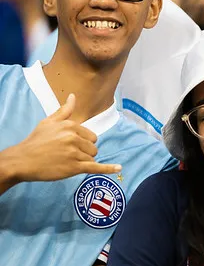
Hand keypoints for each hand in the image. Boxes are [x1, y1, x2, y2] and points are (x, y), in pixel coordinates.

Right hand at [3, 93, 120, 182]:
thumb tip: (73, 96)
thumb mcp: (48, 122)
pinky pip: (95, 167)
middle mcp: (73, 138)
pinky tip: (118, 168)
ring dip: (82, 161)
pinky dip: (108, 169)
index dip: (83, 142)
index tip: (69, 145)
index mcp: (70, 126)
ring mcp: (74, 153)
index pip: (91, 136)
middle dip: (84, 151)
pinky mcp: (74, 167)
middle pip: (93, 147)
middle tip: (67, 154)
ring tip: (66, 161)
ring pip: (92, 157)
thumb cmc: (36, 141)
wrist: (22, 160)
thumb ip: (64, 110)